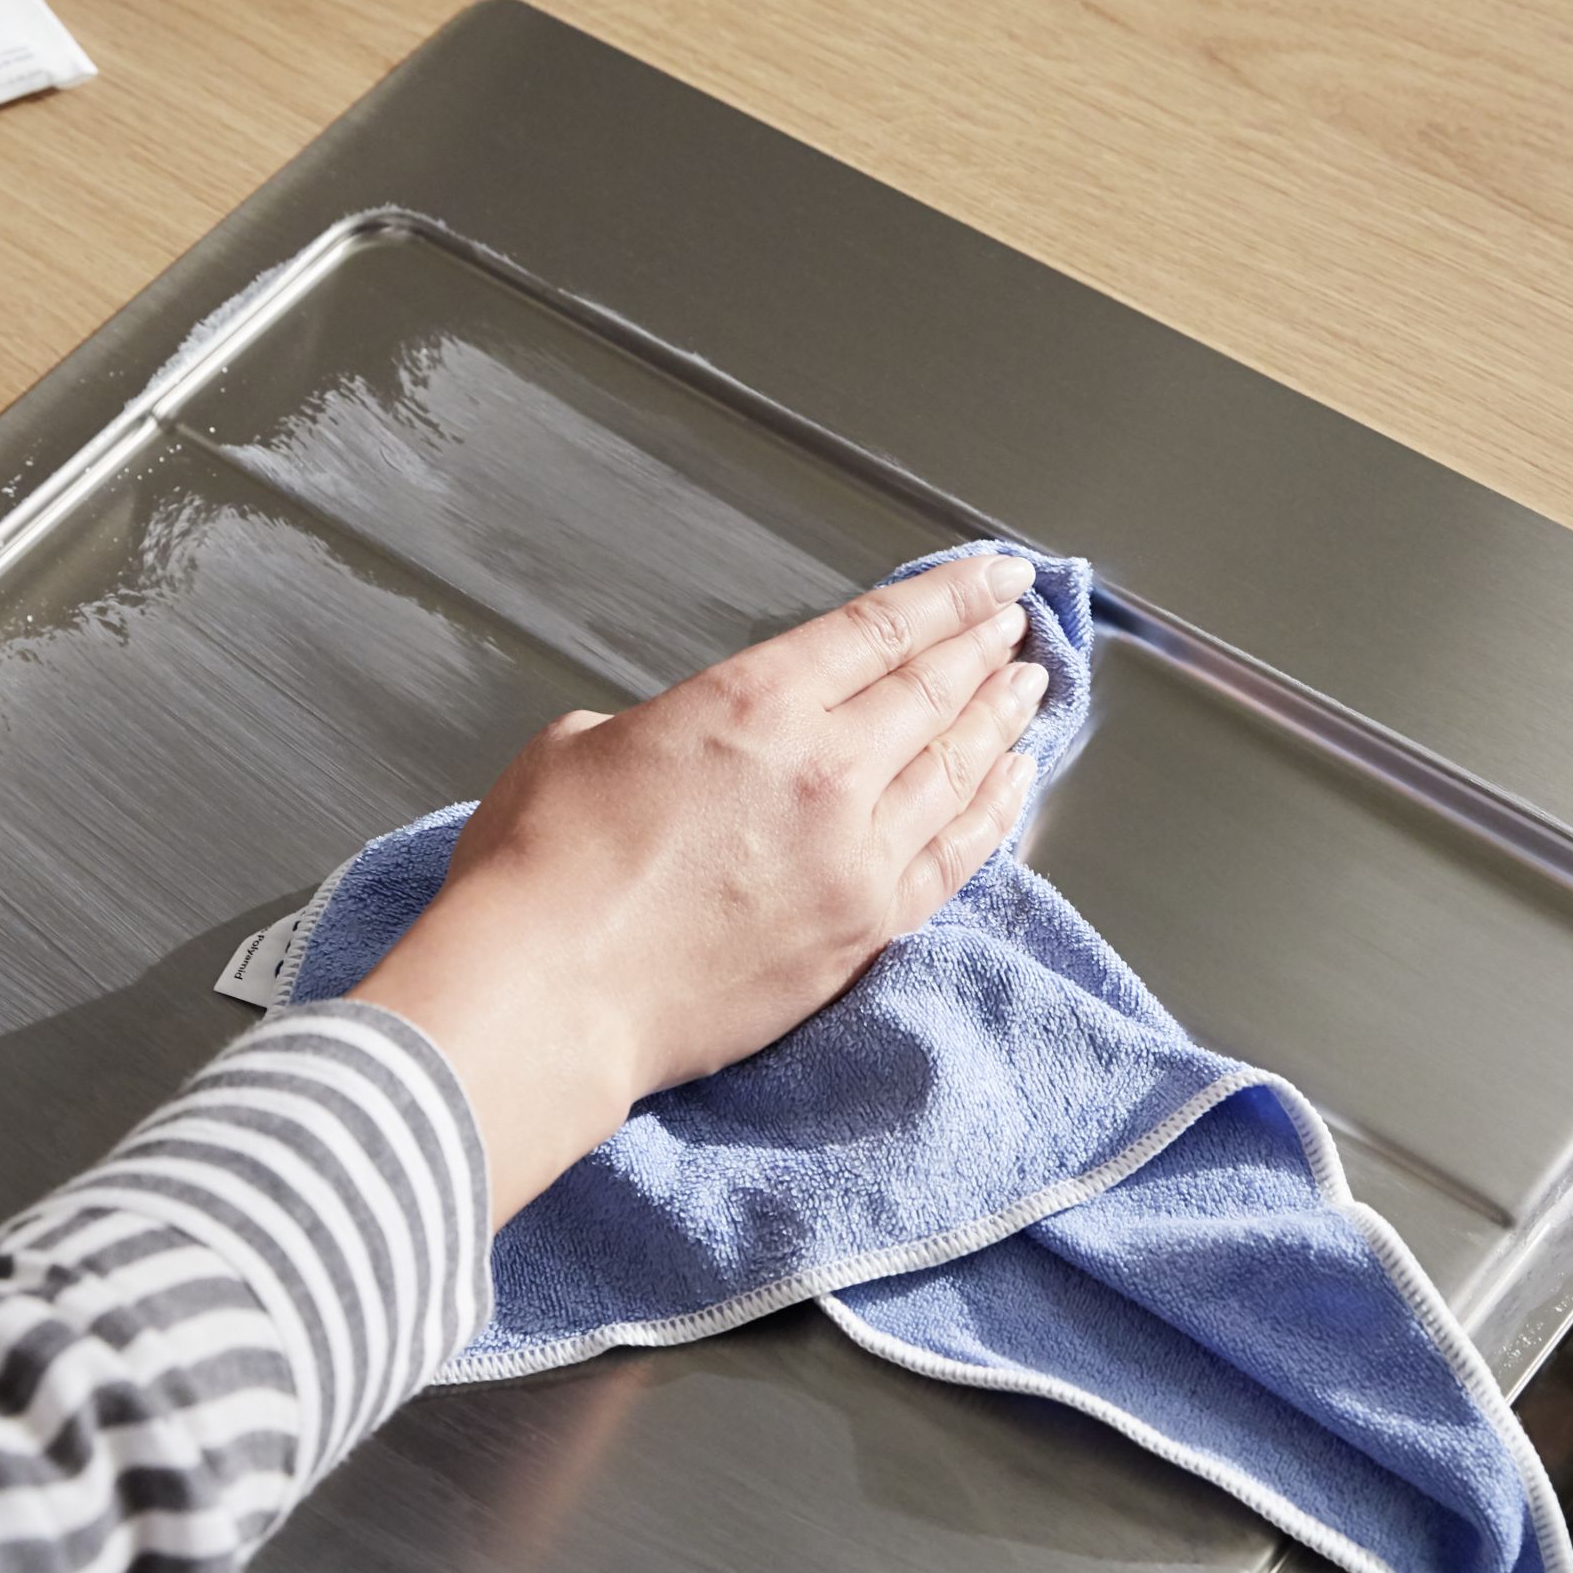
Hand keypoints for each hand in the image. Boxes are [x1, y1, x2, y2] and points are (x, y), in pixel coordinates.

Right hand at [359, 552, 1048, 1224]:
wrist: (551, 995)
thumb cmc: (543, 872)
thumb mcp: (580, 744)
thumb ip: (659, 728)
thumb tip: (680, 749)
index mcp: (752, 702)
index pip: (880, 631)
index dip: (950, 595)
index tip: (993, 576)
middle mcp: (822, 769)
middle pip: (932, 690)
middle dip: (983, 647)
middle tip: (1016, 622)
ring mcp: (855, 854)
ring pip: (957, 769)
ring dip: (999, 720)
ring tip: (1028, 687)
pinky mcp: (863, 931)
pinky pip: (955, 857)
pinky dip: (995, 813)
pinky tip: (1016, 785)